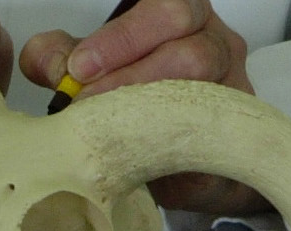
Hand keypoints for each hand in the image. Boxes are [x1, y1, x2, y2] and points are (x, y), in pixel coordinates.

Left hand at [21, 0, 268, 215]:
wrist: (182, 152)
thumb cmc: (141, 96)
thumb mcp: (91, 68)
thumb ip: (60, 57)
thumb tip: (52, 66)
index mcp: (182, 15)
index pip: (166, 8)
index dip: (123, 37)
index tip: (81, 68)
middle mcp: (217, 42)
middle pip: (192, 51)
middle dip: (133, 79)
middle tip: (89, 103)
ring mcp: (236, 86)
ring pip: (204, 93)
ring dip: (149, 113)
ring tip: (108, 129)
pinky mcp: (238, 131)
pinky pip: (212, 136)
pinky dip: (169, 146)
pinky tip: (137, 155)